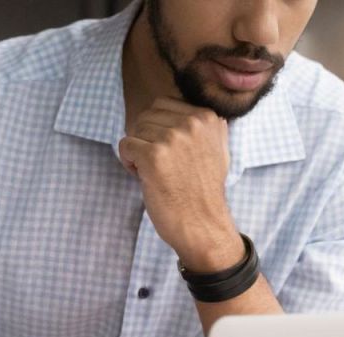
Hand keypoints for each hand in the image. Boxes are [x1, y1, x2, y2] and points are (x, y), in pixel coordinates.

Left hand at [119, 98, 242, 271]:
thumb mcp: (218, 150)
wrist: (203, 224)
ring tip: (151, 171)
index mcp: (206, 117)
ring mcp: (172, 139)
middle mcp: (191, 124)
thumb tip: (188, 109)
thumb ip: (206, 127)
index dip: (158, 127)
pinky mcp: (154, 156)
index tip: (167, 151)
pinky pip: (125, 144)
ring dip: (137, 150)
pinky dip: (127, 161)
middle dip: (145, 137)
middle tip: (156, 163)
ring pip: (134, 130)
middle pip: (147, 116)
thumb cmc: (205, 192)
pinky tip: (141, 176)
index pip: (163, 104)